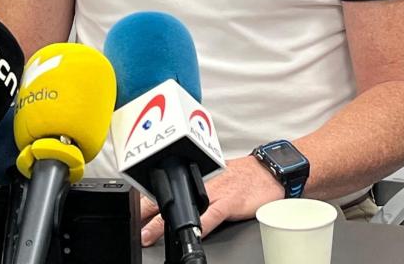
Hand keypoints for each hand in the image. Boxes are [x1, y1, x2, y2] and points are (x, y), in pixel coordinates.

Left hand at [140, 155, 281, 246]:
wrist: (271, 170)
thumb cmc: (246, 175)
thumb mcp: (217, 177)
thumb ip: (199, 187)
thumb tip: (181, 200)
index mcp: (198, 177)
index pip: (167, 189)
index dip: (146, 200)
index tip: (132, 211)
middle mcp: (202, 183)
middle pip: (168, 198)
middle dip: (147, 211)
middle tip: (132, 223)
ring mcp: (216, 192)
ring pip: (183, 208)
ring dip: (163, 222)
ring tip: (148, 234)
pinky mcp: (230, 202)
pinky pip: (211, 215)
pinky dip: (199, 226)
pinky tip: (188, 234)